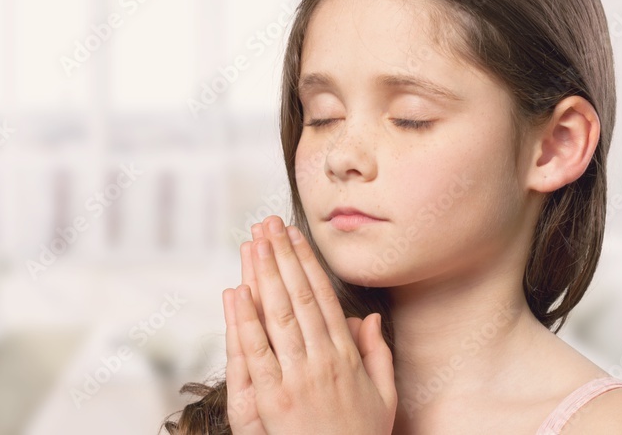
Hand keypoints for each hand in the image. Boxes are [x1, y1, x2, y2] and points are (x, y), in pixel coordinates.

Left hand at [223, 215, 396, 433]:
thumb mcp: (384, 396)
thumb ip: (377, 354)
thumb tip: (366, 317)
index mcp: (346, 356)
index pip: (322, 298)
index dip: (307, 263)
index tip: (295, 236)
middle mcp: (321, 361)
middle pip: (297, 297)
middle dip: (282, 256)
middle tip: (268, 224)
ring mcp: (296, 377)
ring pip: (277, 315)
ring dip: (264, 275)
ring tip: (254, 243)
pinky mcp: (272, 398)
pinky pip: (256, 352)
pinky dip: (245, 320)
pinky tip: (237, 292)